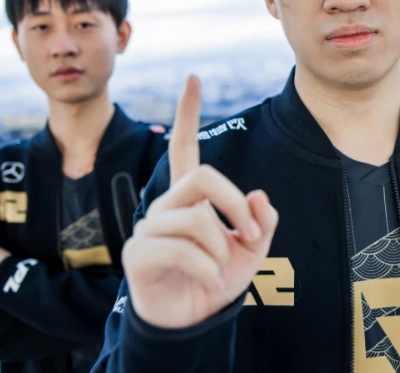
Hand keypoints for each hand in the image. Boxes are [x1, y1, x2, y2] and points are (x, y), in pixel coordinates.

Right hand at [122, 75, 278, 328]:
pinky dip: (207, 269)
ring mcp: (149, 226)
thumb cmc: (218, 280)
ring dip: (222, 249)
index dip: (188, 113)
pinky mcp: (139, 252)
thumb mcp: (251, 250)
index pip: (185, 147)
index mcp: (191, 198)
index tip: (194, 78)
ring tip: (221, 270)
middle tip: (252, 236)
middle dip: (235, 205)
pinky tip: (209, 283)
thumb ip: (260, 221)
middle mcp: (167, 204)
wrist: (191, 321)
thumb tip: (258, 195)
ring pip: (196, 218)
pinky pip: (182, 250)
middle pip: (203, 177)